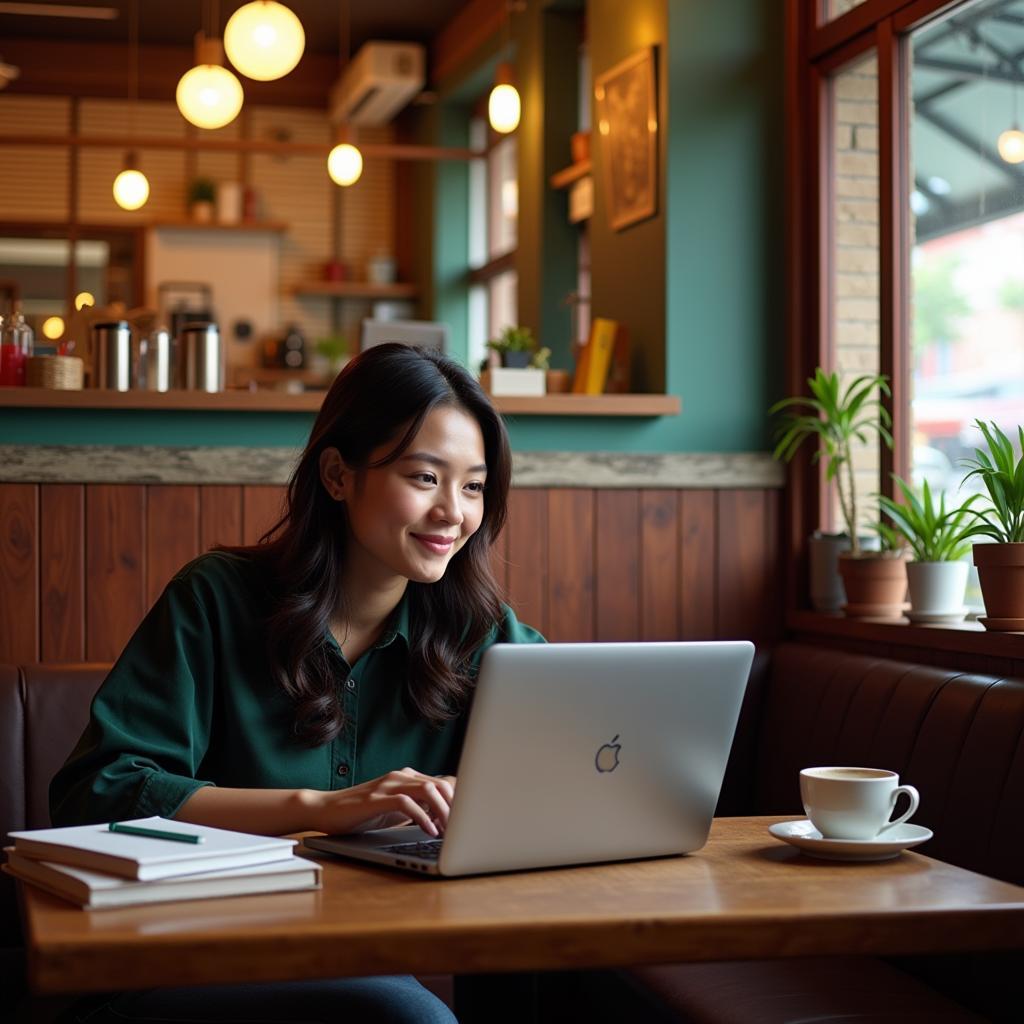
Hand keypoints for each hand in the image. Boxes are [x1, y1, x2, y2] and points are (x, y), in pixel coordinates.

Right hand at [312, 768, 455, 836]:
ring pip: (427, 790)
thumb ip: (417, 809)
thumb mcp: (395, 811)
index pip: (442, 782)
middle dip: (456, 807)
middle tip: (464, 828)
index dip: (458, 801)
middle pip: (440, 784)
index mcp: (407, 777)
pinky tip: (429, 830)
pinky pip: (406, 803)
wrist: (326, 809)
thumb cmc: (362, 813)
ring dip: (443, 812)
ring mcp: (388, 785)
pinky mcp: (376, 798)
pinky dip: (422, 817)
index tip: (469, 819)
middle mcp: (400, 776)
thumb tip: (446, 818)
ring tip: (450, 832)